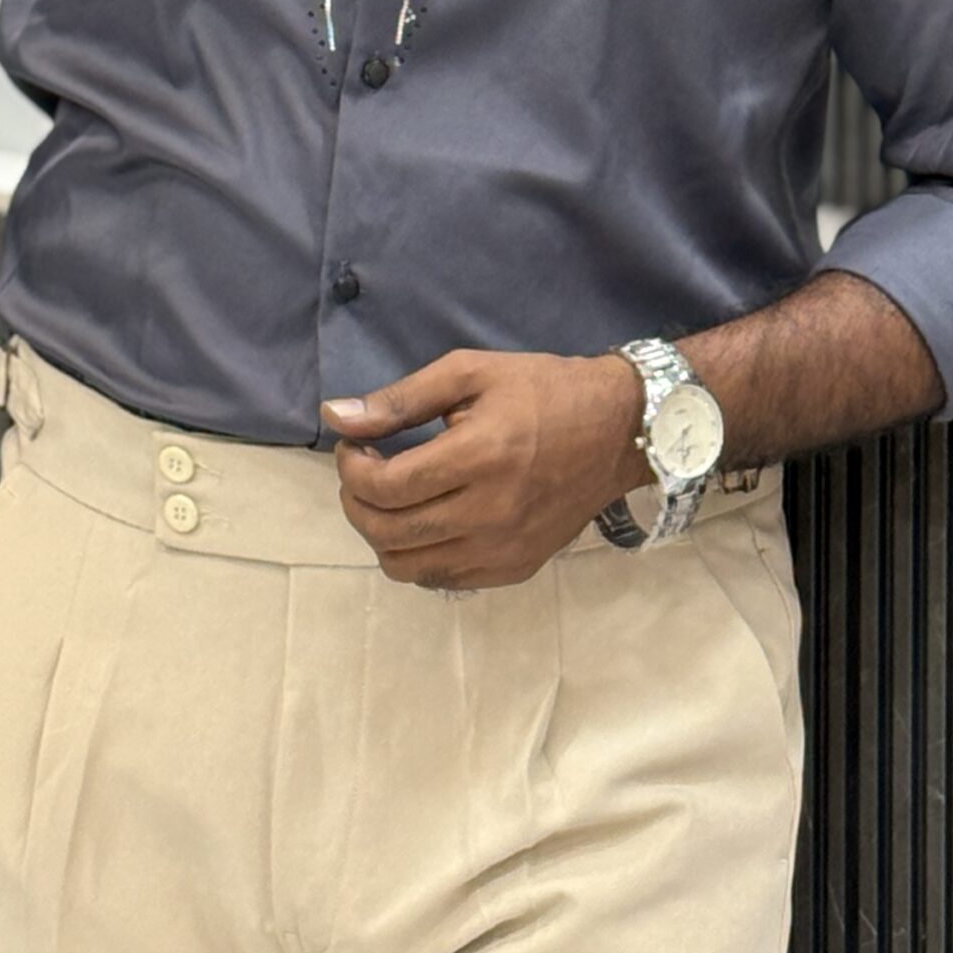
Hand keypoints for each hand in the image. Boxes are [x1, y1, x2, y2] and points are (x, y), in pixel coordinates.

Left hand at [320, 348, 651, 591]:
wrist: (617, 431)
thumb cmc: (542, 391)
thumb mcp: (470, 372)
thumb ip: (401, 399)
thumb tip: (334, 416)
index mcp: (479, 456)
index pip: (385, 487)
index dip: (351, 468)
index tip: (354, 445)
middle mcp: (489, 514)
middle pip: (388, 532)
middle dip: (355, 502)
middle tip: (361, 471)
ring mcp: (503, 550)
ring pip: (407, 567)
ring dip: (380, 534)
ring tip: (389, 498)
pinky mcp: (515, 569)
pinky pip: (442, 579)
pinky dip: (417, 555)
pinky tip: (425, 519)